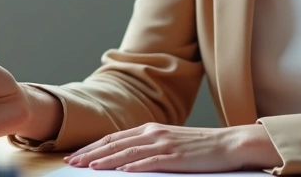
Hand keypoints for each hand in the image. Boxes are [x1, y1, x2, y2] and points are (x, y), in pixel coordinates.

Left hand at [65, 123, 281, 172]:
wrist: (229, 144)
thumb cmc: (200, 147)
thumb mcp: (170, 142)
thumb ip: (149, 146)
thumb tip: (126, 158)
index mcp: (151, 129)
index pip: (114, 138)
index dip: (93, 146)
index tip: (76, 154)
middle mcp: (154, 133)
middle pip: (115, 144)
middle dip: (91, 153)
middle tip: (71, 161)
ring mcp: (164, 144)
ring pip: (127, 153)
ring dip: (106, 160)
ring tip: (88, 167)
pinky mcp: (175, 157)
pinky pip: (150, 162)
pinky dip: (133, 167)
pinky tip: (120, 172)